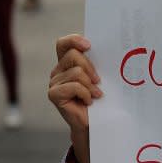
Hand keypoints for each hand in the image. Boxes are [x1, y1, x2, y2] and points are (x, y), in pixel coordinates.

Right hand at [48, 34, 102, 162]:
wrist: (93, 123)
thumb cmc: (97, 99)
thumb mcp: (97, 78)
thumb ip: (95, 65)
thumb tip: (108, 50)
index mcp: (66, 63)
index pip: (63, 44)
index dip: (74, 40)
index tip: (89, 46)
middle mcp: (57, 71)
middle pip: (74, 56)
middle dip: (90, 68)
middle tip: (99, 81)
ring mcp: (54, 82)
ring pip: (77, 72)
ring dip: (90, 85)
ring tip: (94, 95)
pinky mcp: (54, 94)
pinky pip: (74, 86)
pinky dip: (85, 94)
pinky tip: (88, 101)